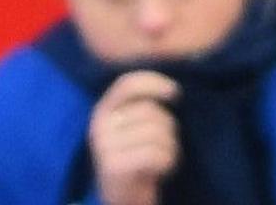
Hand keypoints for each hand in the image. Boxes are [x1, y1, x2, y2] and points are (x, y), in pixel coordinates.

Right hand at [89, 69, 180, 204]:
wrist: (121, 196)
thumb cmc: (135, 158)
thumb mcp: (131, 128)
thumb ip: (141, 107)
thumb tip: (170, 87)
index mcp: (103, 110)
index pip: (127, 85)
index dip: (153, 82)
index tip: (175, 92)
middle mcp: (100, 125)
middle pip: (151, 111)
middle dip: (168, 128)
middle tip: (164, 145)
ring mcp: (105, 146)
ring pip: (158, 133)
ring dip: (171, 148)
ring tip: (162, 158)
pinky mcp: (115, 166)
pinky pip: (156, 154)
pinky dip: (168, 162)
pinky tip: (161, 169)